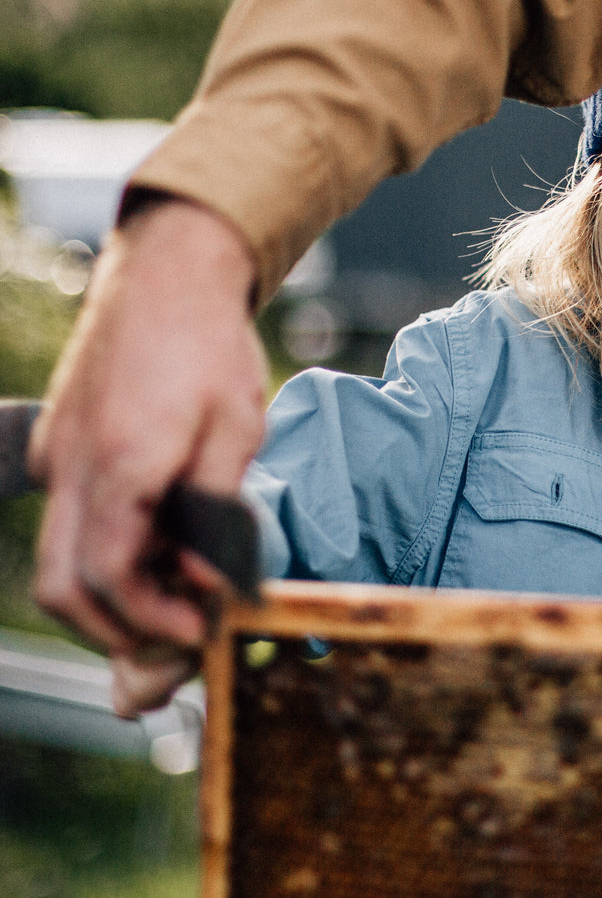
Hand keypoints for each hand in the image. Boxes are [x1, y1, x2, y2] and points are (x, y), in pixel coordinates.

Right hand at [29, 193, 266, 713]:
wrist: (167, 272)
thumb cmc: (211, 345)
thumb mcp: (238, 429)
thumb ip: (217, 513)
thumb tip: (211, 586)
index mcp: (118, 464)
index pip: (108, 578)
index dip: (152, 620)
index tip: (200, 633)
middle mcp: (71, 467)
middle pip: (62, 588)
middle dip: (117, 629)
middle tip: (180, 635)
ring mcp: (57, 457)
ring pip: (55, 562)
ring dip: (108, 597)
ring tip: (176, 596)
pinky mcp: (59, 446)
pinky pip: (66, 523)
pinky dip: (102, 556)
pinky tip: (160, 547)